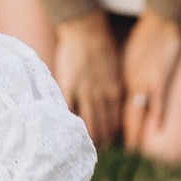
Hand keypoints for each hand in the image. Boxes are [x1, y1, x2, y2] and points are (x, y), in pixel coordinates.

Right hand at [52, 12, 124, 147]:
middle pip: (101, 125)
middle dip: (99, 140)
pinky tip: (65, 128)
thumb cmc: (101, 48)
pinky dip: (68, 120)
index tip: (107, 142)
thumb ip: (112, 90)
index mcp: (114, 90)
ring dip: (85, 135)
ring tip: (81, 144)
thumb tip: (112, 109)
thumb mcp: (114, 71)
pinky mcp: (67, 85)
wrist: (85, 30)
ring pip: (86, 121)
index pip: (114, 121)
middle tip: (94, 149)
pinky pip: (68, 108)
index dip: (110, 134)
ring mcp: (83, 90)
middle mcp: (100, 93)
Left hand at [119, 10, 180, 151]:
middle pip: (122, 113)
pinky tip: (156, 130)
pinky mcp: (160, 76)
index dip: (108, 124)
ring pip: (137, 111)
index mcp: (121, 78)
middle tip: (115, 153)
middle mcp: (130, 82)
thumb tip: (122, 93)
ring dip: (135, 131)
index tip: (103, 140)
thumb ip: (125, 76)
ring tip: (132, 150)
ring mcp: (145, 80)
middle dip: (119, 134)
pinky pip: (158, 99)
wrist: (160, 18)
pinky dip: (157, 115)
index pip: (112, 107)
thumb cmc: (144, 36)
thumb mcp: (128, 58)